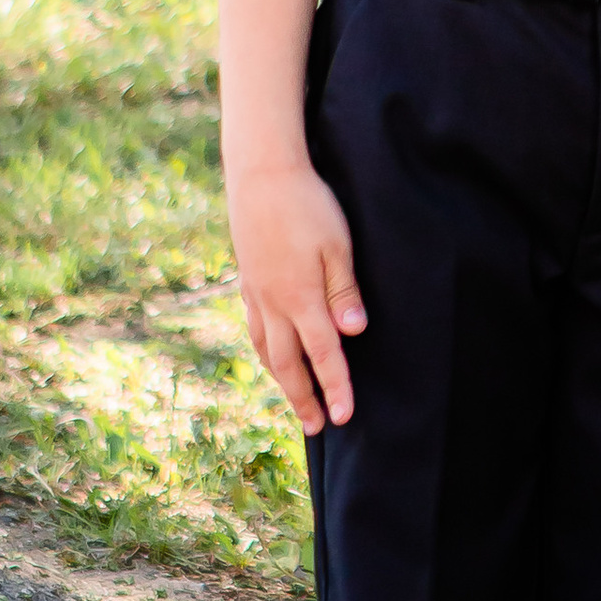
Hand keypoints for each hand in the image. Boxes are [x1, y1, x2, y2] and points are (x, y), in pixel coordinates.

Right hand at [228, 157, 367, 431]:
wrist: (261, 174)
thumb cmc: (307, 204)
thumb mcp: (336, 244)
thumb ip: (343, 290)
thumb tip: (353, 333)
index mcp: (300, 297)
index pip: (323, 354)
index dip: (336, 387)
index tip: (344, 417)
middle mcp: (274, 303)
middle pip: (288, 364)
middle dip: (303, 398)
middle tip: (316, 427)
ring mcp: (256, 293)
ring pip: (267, 350)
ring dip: (281, 380)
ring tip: (294, 400)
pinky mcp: (247, 281)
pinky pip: (255, 329)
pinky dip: (264, 352)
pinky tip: (270, 354)